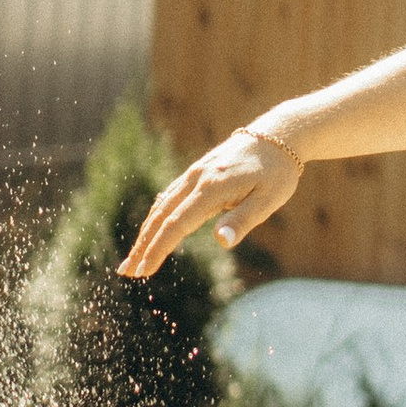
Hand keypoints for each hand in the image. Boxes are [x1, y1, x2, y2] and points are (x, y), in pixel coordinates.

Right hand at [119, 122, 300, 278]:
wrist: (279, 134)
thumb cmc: (277, 171)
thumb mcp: (269, 199)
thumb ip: (243, 219)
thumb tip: (221, 241)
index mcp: (212, 188)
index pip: (176, 224)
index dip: (158, 249)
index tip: (144, 272)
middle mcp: (197, 178)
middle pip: (160, 216)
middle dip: (142, 245)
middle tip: (126, 271)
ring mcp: (194, 173)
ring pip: (161, 206)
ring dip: (145, 232)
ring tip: (134, 257)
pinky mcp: (197, 172)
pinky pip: (169, 196)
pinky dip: (156, 216)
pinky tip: (151, 230)